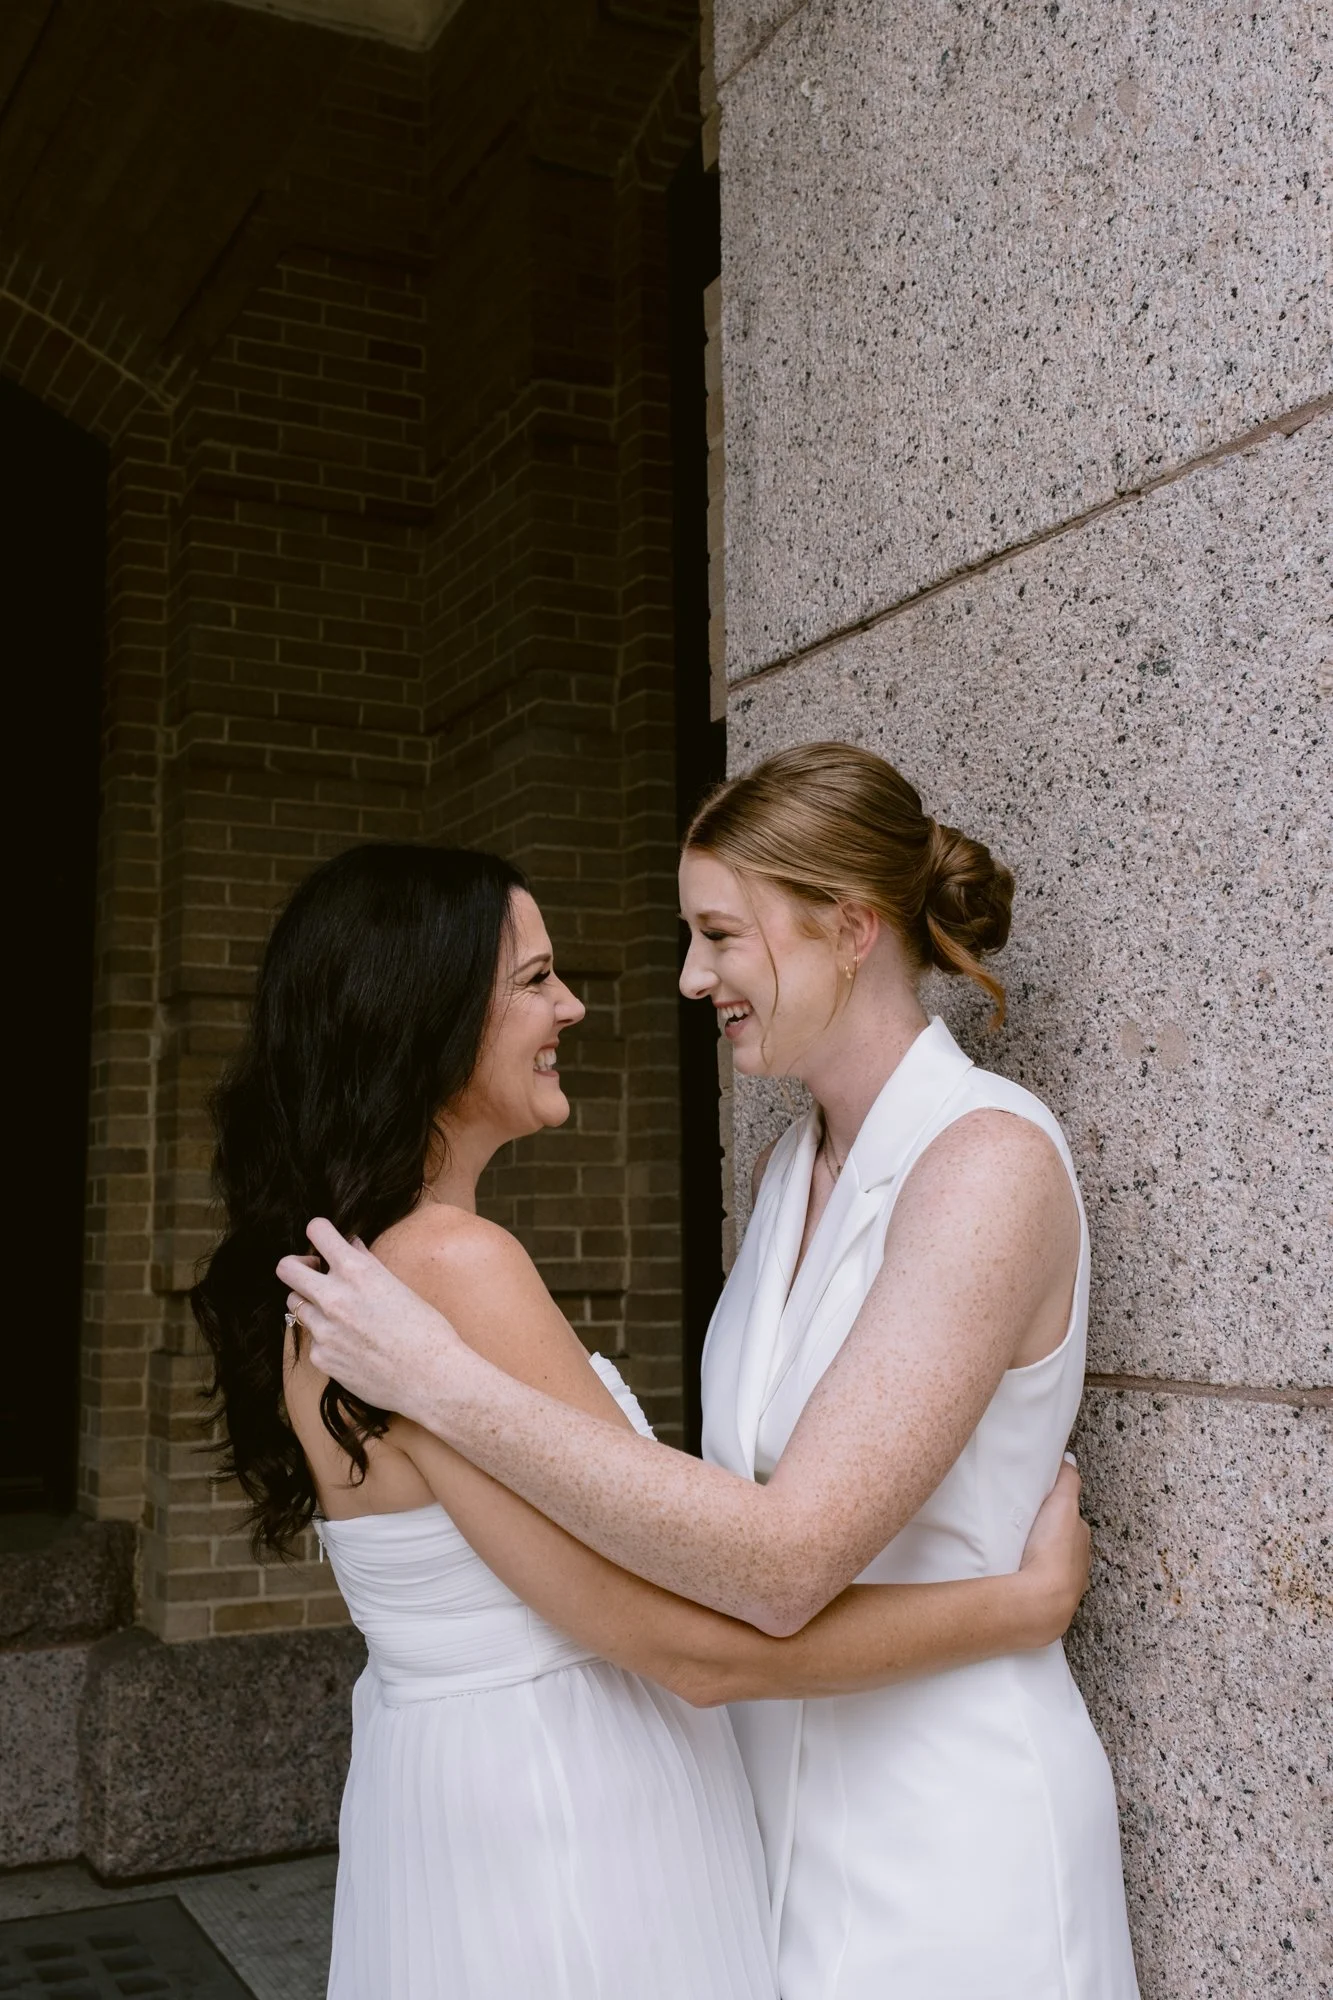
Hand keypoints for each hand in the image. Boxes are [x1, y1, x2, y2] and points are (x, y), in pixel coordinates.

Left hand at [276, 1217, 464, 1416]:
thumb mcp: (399, 1287)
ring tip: (339, 1313)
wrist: (431, 1378)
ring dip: (312, 1303)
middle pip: (286, 1268)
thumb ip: (367, 1265)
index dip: (319, 1232)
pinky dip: (327, 1338)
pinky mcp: (321, 1357)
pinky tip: (353, 1346)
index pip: (317, 1231)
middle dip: (297, 1266)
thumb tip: (350, 1247)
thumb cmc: (426, 1330)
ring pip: (295, 1304)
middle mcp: (333, 1297)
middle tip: (313, 1273)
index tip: (323, 1240)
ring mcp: (323, 1330)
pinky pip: (313, 1339)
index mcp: (357, 1272)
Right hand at [1017, 1458, 1091, 1642]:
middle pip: (1061, 1541)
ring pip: (1051, 1564)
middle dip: (1046, 1534)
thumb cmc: (1054, 1550)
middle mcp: (1079, 1562)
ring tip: (1016, 1550)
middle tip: (1023, 1526)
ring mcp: (1066, 1585)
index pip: (1070, 1517)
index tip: (1039, 1504)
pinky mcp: (1049, 1602)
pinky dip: (1031, 1577)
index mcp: (1081, 1537)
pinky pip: (1039, 1583)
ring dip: (1038, 1557)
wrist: (1042, 1600)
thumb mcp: (1062, 1505)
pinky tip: (1017, 1574)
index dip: (1056, 1509)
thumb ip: (1067, 1481)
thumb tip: (1069, 1459)